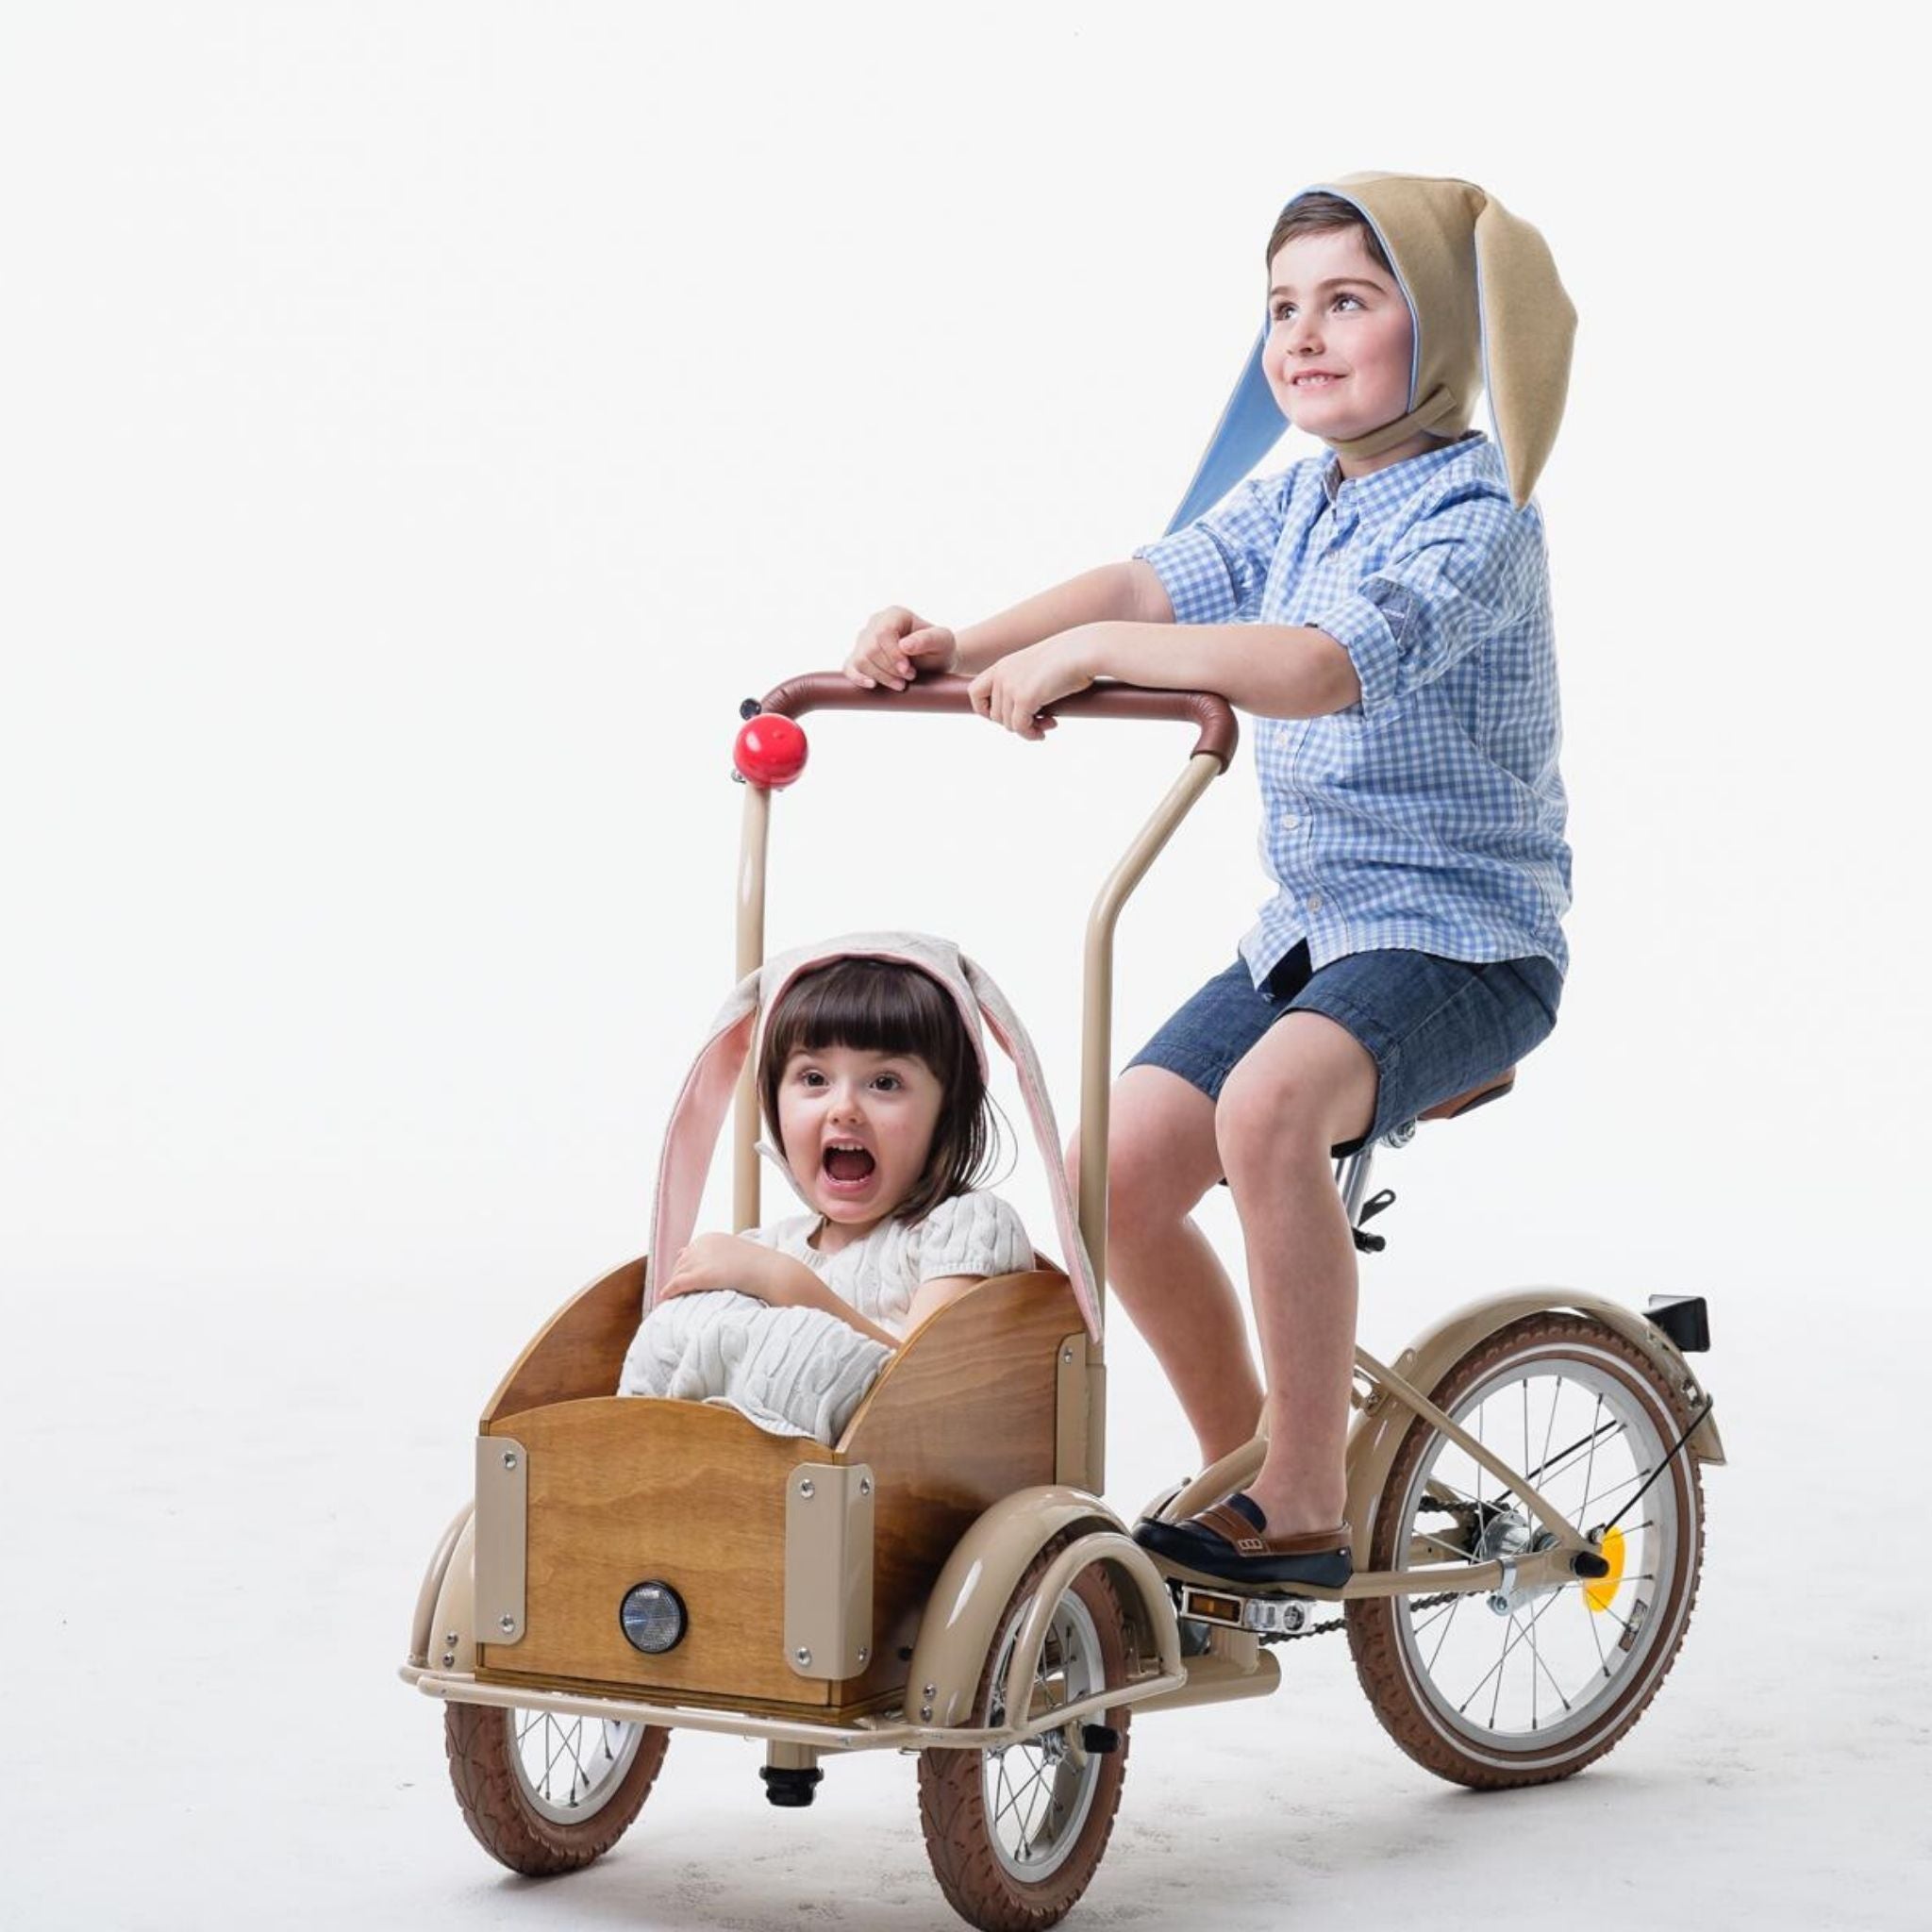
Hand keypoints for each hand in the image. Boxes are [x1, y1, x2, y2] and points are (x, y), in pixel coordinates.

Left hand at [658, 1233, 774, 1301]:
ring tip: (671, 1299)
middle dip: (678, 1277)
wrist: (769, 1271)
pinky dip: (669, 1291)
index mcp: (709, 1238)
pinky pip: (678, 1284)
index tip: (685, 1280)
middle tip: (676, 1293)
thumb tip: (701, 1258)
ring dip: (673, 1286)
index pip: (687, 1254)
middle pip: (680, 1264)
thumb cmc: (757, 1265)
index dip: (685, 1269)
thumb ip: (716, 1254)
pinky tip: (665, 1298)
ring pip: (677, 1274)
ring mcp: (700, 1259)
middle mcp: (701, 1245)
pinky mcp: (700, 1275)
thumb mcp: (734, 1251)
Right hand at [845, 607, 957, 689]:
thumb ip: (928, 639)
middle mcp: (875, 624)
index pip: (883, 633)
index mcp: (894, 615)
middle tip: (909, 678)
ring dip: (880, 677)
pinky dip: (857, 678)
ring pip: (860, 660)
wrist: (935, 663)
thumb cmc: (939, 649)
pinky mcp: (859, 657)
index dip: (893, 654)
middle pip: (870, 648)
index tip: (908, 671)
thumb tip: (904, 645)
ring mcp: (864, 640)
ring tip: (900, 684)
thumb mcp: (943, 641)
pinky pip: (849, 667)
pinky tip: (872, 685)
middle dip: (889, 669)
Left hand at [967, 632, 1096, 740]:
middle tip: (1039, 720)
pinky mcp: (1025, 698)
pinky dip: (1032, 734)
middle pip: (995, 715)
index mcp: (1003, 665)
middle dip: (1016, 723)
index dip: (987, 709)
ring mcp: (1011, 686)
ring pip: (1008, 724)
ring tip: (1047, 722)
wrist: (1085, 650)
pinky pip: (1020, 728)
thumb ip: (1025, 684)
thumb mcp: (1039, 668)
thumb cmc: (1070, 658)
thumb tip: (1023, 714)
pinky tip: (1049, 728)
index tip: (1009, 715)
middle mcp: (1002, 675)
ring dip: (1028, 729)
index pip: (975, 693)